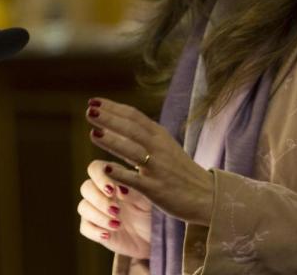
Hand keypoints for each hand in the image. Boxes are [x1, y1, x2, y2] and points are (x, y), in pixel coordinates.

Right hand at [77, 160, 151, 258]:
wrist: (154, 239)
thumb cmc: (153, 213)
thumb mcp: (148, 202)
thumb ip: (135, 193)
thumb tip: (119, 189)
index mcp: (115, 178)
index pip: (96, 168)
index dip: (99, 177)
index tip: (111, 190)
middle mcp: (102, 192)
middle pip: (86, 187)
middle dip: (99, 199)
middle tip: (116, 210)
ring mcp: (97, 210)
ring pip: (83, 207)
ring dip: (98, 216)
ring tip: (118, 224)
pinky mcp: (95, 229)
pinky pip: (85, 228)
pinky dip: (95, 231)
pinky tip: (108, 234)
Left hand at [86, 97, 214, 225]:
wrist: (207, 195)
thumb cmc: (180, 171)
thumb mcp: (165, 147)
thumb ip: (144, 135)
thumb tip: (120, 121)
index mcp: (159, 136)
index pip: (134, 116)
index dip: (113, 108)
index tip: (93, 101)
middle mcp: (159, 148)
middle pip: (131, 129)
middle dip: (110, 119)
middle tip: (89, 110)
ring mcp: (158, 168)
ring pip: (133, 151)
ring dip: (113, 141)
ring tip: (93, 132)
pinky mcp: (157, 189)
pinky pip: (136, 180)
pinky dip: (121, 173)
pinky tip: (106, 168)